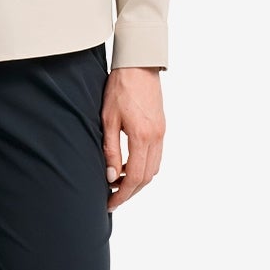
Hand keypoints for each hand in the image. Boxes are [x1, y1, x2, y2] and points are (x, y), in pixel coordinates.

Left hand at [102, 67, 165, 211]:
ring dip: (138, 180)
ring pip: (154, 168)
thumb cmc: (120, 88)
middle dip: (130, 192)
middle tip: (112, 199)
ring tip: (118, 184)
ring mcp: (162, 132)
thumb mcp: (108, 120)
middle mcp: (156, 137)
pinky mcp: (161, 128)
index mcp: (142, 136)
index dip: (123, 195)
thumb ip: (111, 150)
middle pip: (147, 177)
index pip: (135, 177)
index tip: (110, 204)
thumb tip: (112, 177)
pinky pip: (156, 156)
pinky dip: (143, 167)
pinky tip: (128, 166)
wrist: (139, 65)